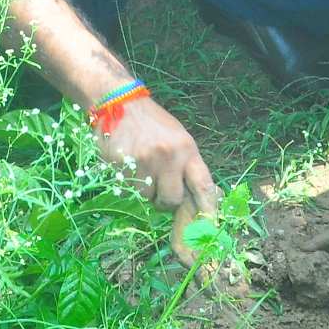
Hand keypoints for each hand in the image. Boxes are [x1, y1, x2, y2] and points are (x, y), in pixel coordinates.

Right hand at [96, 96, 219, 258]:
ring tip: (140, 168)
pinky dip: (128, 183)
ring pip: (147, 197)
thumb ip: (187, 166)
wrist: (119, 102)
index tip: (209, 225)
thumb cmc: (153, 124)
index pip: (203, 185)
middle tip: (159, 190)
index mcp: (187, 149)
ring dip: (145, 190)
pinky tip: (127, 163)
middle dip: (166, 202)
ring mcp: (145, 161)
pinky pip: (128, 189)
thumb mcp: (178, 139)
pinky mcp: (123, 165)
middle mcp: (169, 157)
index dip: (207, 209)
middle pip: (172, 200)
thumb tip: (198, 199)